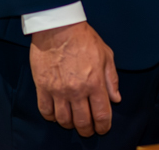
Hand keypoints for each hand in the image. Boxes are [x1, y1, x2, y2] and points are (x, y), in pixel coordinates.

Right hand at [29, 21, 120, 136]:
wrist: (59, 27)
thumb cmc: (84, 38)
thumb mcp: (106, 55)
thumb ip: (112, 79)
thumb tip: (116, 99)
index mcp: (95, 82)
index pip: (101, 114)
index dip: (103, 126)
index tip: (103, 129)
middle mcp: (77, 90)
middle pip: (82, 121)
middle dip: (87, 130)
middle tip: (88, 130)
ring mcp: (58, 90)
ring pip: (64, 120)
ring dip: (70, 125)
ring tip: (73, 122)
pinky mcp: (42, 87)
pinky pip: (46, 111)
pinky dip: (52, 117)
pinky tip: (57, 115)